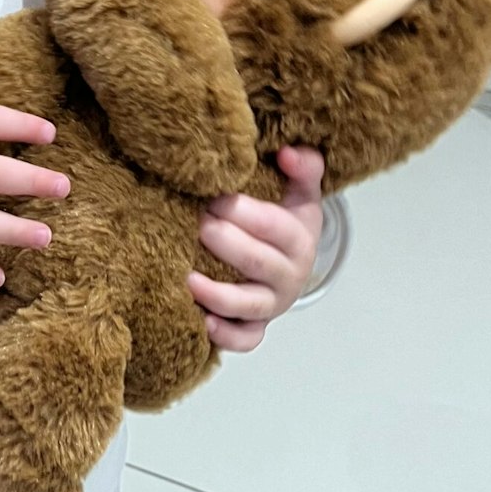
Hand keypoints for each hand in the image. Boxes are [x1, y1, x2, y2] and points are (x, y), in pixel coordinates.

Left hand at [187, 146, 323, 351]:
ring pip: (251, 306)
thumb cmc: (287, 221)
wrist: (293, 262)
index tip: (214, 197)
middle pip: (260, 264)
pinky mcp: (256, 326)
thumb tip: (288, 152)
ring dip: (219, 295)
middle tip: (198, 225)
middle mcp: (289, 275)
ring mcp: (272, 304)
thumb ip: (303, 167)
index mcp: (299, 239)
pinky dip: (227, 336)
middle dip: (228, 244)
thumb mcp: (301, 192)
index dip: (245, 213)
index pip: (277, 227)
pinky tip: (203, 322)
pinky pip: (246, 339)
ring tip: (188, 278)